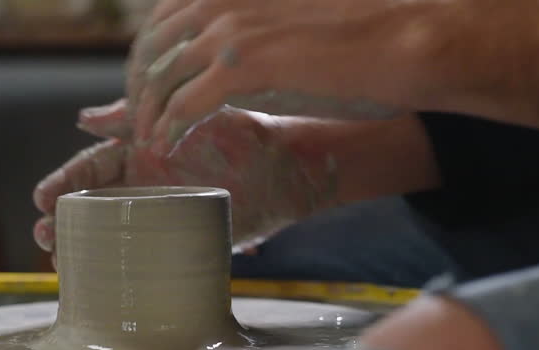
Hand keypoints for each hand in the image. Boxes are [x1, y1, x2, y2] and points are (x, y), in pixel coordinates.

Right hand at [33, 101, 340, 254]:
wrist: (288, 172)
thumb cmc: (240, 135)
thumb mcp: (183, 118)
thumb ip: (137, 116)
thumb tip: (83, 118)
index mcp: (138, 154)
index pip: (89, 169)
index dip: (62, 184)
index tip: (41, 199)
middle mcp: (142, 187)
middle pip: (89, 207)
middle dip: (61, 222)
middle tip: (44, 236)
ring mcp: (159, 217)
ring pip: (107, 236)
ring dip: (79, 249)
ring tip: (57, 262)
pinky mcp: (178, 243)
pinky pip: (139, 259)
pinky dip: (115, 272)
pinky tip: (95, 283)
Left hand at [126, 0, 441, 149]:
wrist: (401, 43)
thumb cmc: (356, 33)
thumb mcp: (288, 17)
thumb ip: (253, 25)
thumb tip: (236, 50)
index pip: (162, 19)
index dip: (146, 56)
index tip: (145, 87)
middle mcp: (220, 1)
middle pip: (151, 49)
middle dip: (137, 87)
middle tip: (137, 120)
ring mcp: (228, 34)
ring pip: (159, 78)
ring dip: (146, 113)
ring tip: (146, 138)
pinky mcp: (242, 70)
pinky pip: (183, 106)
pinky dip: (166, 128)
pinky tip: (163, 146)